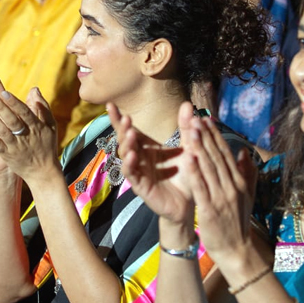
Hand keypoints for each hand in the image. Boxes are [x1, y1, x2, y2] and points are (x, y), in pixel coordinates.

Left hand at [0, 57, 58, 184]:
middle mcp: (26, 136)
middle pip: (12, 120)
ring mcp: (15, 146)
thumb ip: (43, 107)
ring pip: (3, 131)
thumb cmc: (47, 146)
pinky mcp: (8, 155)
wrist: (43, 173)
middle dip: (1, 107)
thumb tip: (34, 89)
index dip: (14, 102)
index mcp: (37, 127)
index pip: (24, 112)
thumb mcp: (51, 126)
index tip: (4, 92)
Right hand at [108, 102, 192, 225]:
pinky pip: (132, 175)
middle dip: (122, 129)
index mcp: (148, 148)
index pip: (129, 130)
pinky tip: (131, 156)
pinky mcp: (142, 187)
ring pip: (125, 156)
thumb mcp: (189, 147)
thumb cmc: (187, 173)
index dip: (118, 119)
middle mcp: (140, 158)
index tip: (110, 105)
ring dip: (126, 145)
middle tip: (126, 119)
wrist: (194, 198)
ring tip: (129, 134)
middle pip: (124, 141)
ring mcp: (139, 172)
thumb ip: (186, 127)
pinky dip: (130, 165)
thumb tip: (187, 104)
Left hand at [183, 116, 257, 266]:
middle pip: (217, 157)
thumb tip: (243, 153)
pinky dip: (195, 172)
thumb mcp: (246, 195)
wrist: (237, 250)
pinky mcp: (210, 209)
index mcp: (239, 181)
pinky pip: (201, 187)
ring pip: (209, 168)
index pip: (226, 154)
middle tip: (197, 117)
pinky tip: (188, 157)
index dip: (216, 136)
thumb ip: (246, 173)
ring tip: (192, 129)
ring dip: (200, 147)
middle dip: (207, 136)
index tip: (207, 119)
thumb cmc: (237, 222)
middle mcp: (231, 186)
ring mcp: (222, 197)